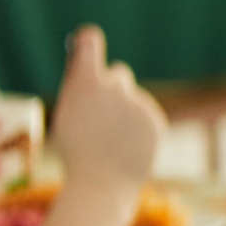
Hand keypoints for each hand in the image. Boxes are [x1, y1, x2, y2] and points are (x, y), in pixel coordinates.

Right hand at [49, 25, 162, 191]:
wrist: (100, 184)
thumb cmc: (77, 152)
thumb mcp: (69, 116)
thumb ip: (79, 90)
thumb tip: (85, 66)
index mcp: (87, 83)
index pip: (90, 43)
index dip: (87, 42)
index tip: (87, 41)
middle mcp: (116, 87)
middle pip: (119, 73)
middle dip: (112, 85)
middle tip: (103, 103)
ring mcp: (139, 104)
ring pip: (132, 101)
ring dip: (124, 113)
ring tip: (112, 140)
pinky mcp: (156, 121)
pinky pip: (145, 118)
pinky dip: (137, 129)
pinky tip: (127, 147)